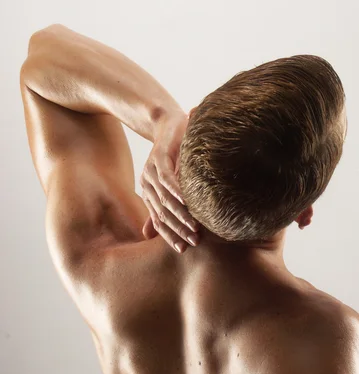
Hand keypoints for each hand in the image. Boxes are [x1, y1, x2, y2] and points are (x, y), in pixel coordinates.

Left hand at [140, 110, 199, 252]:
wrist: (170, 122)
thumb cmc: (176, 153)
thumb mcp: (173, 181)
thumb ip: (166, 205)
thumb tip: (149, 235)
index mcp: (150, 194)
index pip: (159, 221)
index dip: (170, 236)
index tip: (183, 250)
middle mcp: (147, 185)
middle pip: (162, 214)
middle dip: (178, 230)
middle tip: (195, 242)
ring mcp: (151, 172)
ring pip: (165, 200)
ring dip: (180, 215)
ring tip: (195, 227)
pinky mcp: (159, 158)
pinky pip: (167, 179)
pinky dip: (176, 191)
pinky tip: (186, 202)